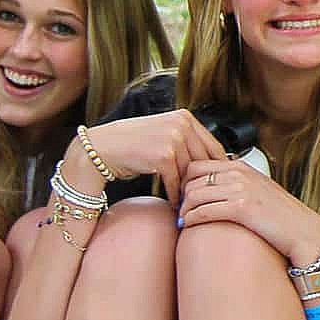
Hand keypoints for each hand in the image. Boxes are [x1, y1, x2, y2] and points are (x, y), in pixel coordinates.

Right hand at [76, 110, 227, 202]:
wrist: (101, 148)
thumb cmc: (131, 144)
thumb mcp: (163, 133)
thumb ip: (186, 141)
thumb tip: (213, 160)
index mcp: (184, 117)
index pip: (213, 145)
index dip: (217, 167)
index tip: (219, 182)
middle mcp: (181, 124)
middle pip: (205, 160)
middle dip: (203, 181)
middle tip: (204, 197)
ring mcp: (173, 139)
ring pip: (191, 172)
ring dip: (188, 189)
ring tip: (189, 201)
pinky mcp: (163, 156)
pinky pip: (176, 181)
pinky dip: (176, 194)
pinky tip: (175, 203)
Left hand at [178, 158, 319, 263]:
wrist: (302, 231)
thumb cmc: (281, 216)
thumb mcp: (258, 190)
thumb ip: (237, 184)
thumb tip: (214, 189)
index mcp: (242, 166)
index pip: (197, 164)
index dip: (184, 180)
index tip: (182, 195)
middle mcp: (240, 174)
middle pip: (191, 178)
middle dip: (180, 194)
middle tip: (178, 209)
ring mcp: (241, 190)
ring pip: (194, 194)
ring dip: (184, 209)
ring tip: (182, 220)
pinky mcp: (241, 208)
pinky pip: (204, 211)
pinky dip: (191, 219)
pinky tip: (188, 227)